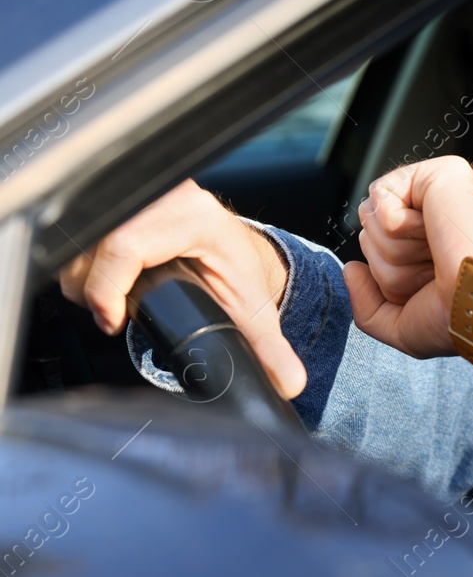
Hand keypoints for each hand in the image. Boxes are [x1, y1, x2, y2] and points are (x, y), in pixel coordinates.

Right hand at [57, 180, 303, 398]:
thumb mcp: (252, 307)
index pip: (126, 247)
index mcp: (194, 217)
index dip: (108, 290)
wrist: (231, 241)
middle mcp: (163, 197)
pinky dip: (83, 261)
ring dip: (85, 276)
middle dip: (94, 289)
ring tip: (114, 294)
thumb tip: (290, 383)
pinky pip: (77, 231)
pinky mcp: (119, 196)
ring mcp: (137, 193)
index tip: (113, 320)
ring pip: (77, 239)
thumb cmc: (236, 269)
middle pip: (94, 246)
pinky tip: (108, 275)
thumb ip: (268, 347)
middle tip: (115, 311)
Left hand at [347, 156, 472, 375]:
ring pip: (371, 218)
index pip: (376, 254)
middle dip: (391, 265)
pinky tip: (434, 231)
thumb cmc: (461, 318)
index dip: (391, 281)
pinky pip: (381, 198)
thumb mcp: (402, 328)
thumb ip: (367, 307)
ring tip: (438, 251)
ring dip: (397, 249)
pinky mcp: (437, 174)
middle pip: (369, 236)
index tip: (432, 287)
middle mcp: (434, 218)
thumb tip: (351, 268)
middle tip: (435, 268)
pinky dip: (399, 225)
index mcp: (431, 248)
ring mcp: (437, 193)